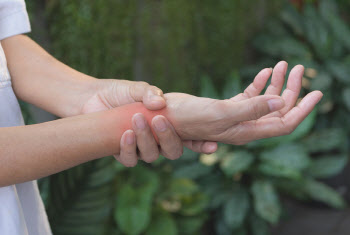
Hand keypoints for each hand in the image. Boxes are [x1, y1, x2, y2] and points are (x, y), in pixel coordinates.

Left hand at [81, 79, 216, 166]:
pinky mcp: (123, 152)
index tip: (212, 146)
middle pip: (173, 151)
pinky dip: (129, 149)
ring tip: (136, 120)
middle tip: (159, 120)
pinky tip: (125, 134)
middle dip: (169, 138)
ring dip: (146, 139)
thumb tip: (160, 103)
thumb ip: (150, 93)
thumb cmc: (120, 92)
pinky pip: (130, 159)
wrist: (92, 99)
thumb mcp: (138, 88)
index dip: (203, 145)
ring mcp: (141, 148)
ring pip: (152, 156)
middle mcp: (157, 140)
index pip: (190, 138)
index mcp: (167, 125)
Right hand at [164, 61, 322, 144]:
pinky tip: (265, 71)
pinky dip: (259, 84)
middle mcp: (244, 127)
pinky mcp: (226, 108)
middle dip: (292, 90)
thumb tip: (282, 104)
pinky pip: (249, 96)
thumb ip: (252, 109)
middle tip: (300, 68)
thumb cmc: (189, 118)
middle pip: (278, 111)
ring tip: (285, 64)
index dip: (302, 110)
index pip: (284, 124)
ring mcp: (236, 117)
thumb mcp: (222, 112)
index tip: (317, 92)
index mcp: (247, 131)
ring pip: (265, 102)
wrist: (165, 117)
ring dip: (277, 84)